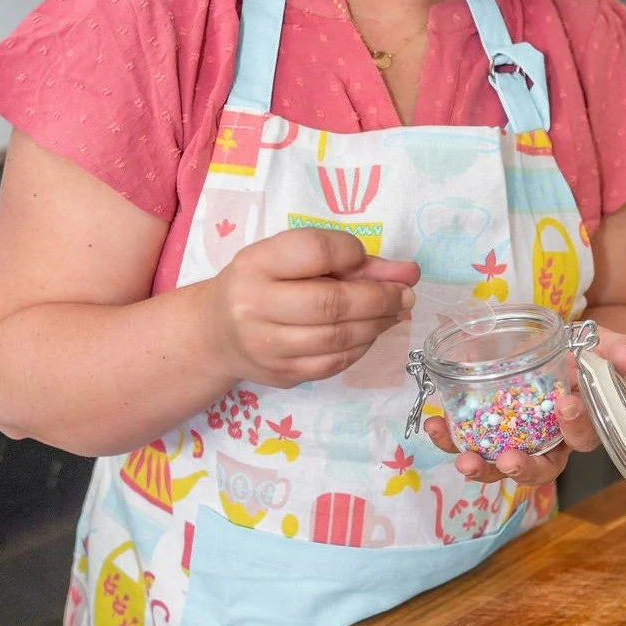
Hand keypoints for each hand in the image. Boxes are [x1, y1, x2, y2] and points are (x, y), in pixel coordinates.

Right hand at [203, 228, 418, 387]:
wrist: (216, 333)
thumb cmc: (262, 283)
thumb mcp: (292, 258)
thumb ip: (349, 260)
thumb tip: (408, 272)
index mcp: (257, 263)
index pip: (314, 251)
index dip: (351, 253)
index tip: (365, 258)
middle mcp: (254, 305)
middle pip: (332, 303)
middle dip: (380, 298)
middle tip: (406, 294)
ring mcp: (266, 346)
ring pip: (337, 338)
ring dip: (378, 324)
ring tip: (395, 311)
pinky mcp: (281, 374)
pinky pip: (334, 363)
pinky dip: (362, 347)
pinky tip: (370, 332)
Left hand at [423, 324, 625, 486]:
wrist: (558, 345)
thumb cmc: (588, 352)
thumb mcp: (608, 345)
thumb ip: (623, 350)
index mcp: (582, 427)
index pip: (582, 437)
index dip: (576, 425)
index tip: (566, 403)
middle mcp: (549, 442)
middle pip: (538, 469)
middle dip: (521, 468)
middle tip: (507, 460)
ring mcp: (517, 438)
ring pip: (499, 464)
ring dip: (480, 466)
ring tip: (463, 458)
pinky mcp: (489, 427)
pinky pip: (470, 440)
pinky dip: (451, 438)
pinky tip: (436, 425)